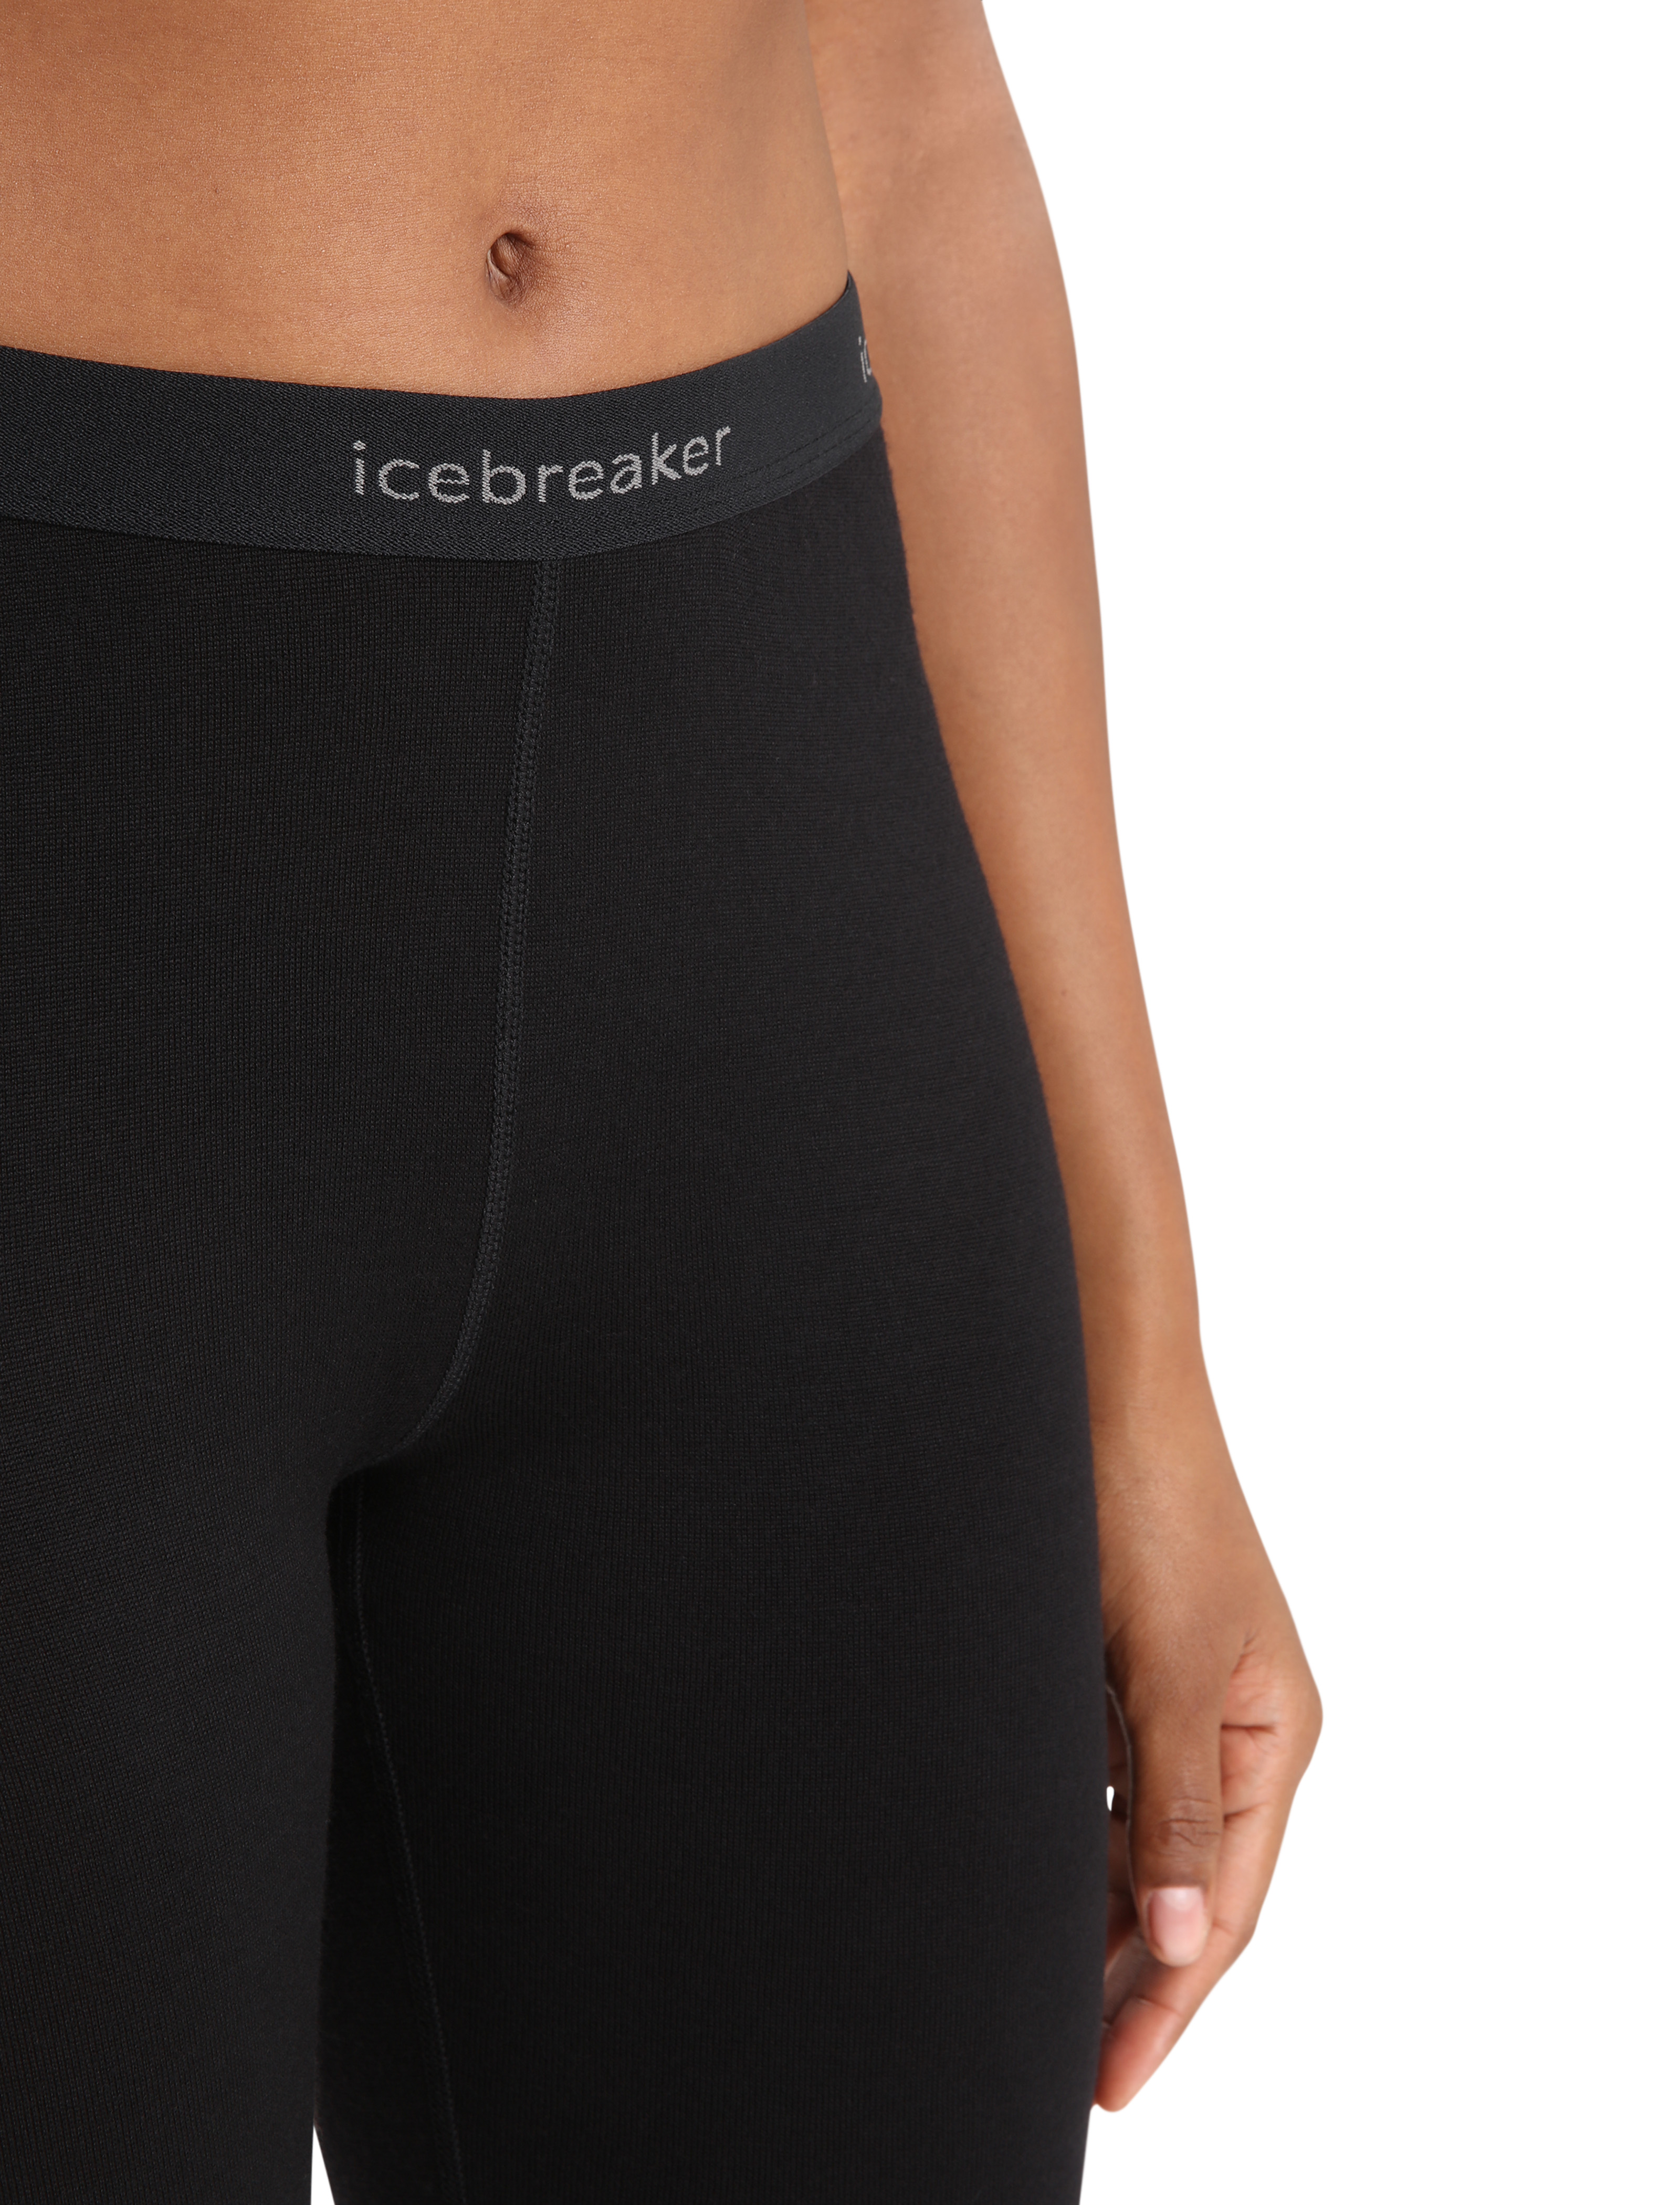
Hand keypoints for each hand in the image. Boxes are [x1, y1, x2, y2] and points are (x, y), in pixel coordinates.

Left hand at [1092, 1381, 1320, 2108]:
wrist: (1099, 1395)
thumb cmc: (1149, 1507)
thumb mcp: (1170, 1664)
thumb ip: (1177, 1802)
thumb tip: (1188, 1935)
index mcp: (1271, 1735)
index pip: (1229, 1905)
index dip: (1173, 1998)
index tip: (1114, 2074)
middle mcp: (1233, 1729)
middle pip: (1190, 1887)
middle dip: (1138, 1977)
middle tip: (1077, 2066)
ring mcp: (1177, 1703)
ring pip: (1143, 1844)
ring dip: (1104, 1918)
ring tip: (1049, 1999)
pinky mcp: (1124, 1674)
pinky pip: (1108, 1790)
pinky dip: (1079, 1845)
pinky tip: (1039, 1884)